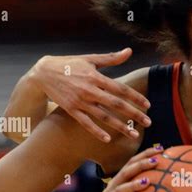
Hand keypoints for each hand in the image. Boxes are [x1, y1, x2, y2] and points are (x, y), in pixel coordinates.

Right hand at [29, 49, 150, 141]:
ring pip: (104, 116)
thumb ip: (111, 58)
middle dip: (134, 114)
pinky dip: (96, 131)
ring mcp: (80, 101)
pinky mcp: (71, 110)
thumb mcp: (90, 59)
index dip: (136, 97)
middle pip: (116, 104)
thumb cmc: (69, 64)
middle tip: (148, 123)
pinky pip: (86, 123)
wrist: (43, 73)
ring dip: (120, 127)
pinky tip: (108, 139)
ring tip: (134, 135)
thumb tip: (129, 51)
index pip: (121, 89)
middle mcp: (90, 90)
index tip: (148, 105)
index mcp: (96, 77)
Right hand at [87, 145, 161, 191]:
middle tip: (156, 161)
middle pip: (125, 172)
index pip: (131, 164)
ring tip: (147, 182)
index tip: (161, 148)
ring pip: (119, 191)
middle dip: (140, 164)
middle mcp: (111, 190)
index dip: (144, 155)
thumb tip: (169, 187)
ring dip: (133, 185)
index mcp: (118, 184)